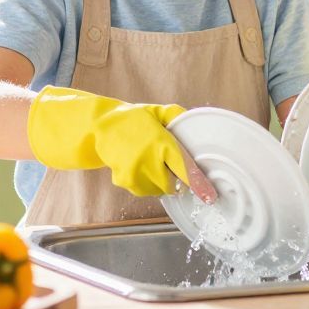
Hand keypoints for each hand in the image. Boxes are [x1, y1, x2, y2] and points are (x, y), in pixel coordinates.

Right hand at [26, 87, 215, 201]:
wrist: (99, 128)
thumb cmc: (132, 119)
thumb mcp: (155, 111)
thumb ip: (175, 115)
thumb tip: (190, 120)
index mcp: (160, 141)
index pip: (184, 167)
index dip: (198, 184)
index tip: (209, 196)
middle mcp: (147, 160)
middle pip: (173, 184)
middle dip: (174, 178)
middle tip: (165, 162)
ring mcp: (134, 173)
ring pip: (159, 190)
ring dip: (160, 181)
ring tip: (149, 162)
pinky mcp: (124, 181)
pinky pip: (144, 191)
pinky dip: (145, 183)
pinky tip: (138, 166)